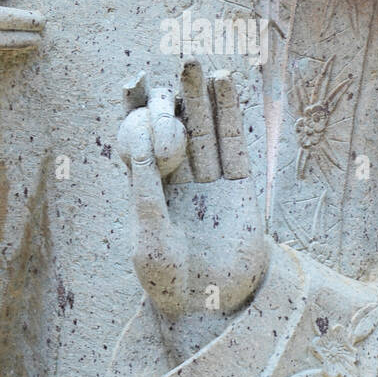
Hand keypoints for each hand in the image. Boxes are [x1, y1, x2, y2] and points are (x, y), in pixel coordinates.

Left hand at [118, 60, 267, 322]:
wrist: (211, 313)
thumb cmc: (168, 282)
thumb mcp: (149, 235)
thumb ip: (146, 188)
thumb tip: (140, 138)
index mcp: (149, 193)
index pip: (142, 142)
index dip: (139, 110)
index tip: (135, 79)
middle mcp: (180, 185)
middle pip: (178, 130)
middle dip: (177, 97)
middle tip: (176, 63)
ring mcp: (212, 187)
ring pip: (208, 134)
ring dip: (204, 100)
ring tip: (201, 66)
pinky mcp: (241, 194)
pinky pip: (236, 148)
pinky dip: (233, 118)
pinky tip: (228, 88)